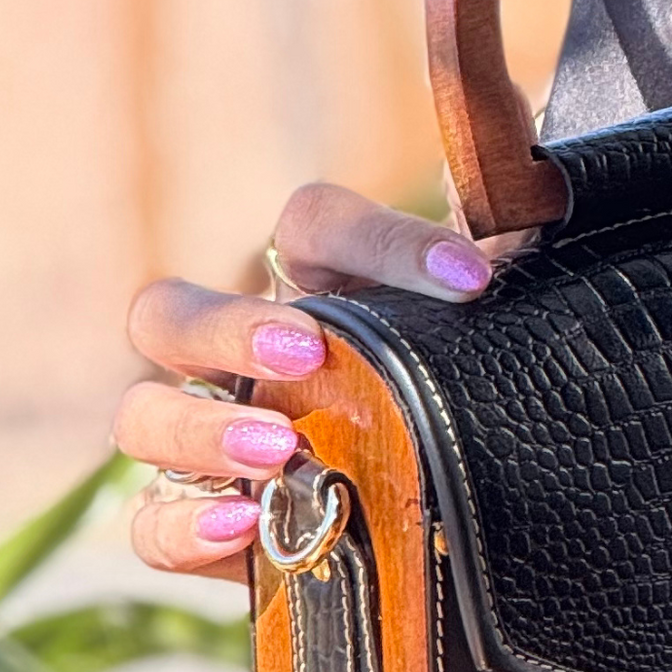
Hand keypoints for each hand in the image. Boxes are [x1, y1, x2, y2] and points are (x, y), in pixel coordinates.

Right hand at [115, 183, 493, 583]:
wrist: (472, 507)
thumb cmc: (476, 379)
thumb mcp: (498, 317)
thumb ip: (508, 237)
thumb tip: (528, 144)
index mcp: (315, 285)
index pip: (313, 224)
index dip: (383, 242)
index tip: (470, 281)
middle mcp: (244, 355)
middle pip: (173, 312)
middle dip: (232, 328)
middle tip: (306, 351)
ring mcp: (213, 440)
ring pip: (143, 414)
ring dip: (200, 427)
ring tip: (279, 446)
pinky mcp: (213, 526)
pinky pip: (152, 524)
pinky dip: (184, 525)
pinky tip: (245, 524)